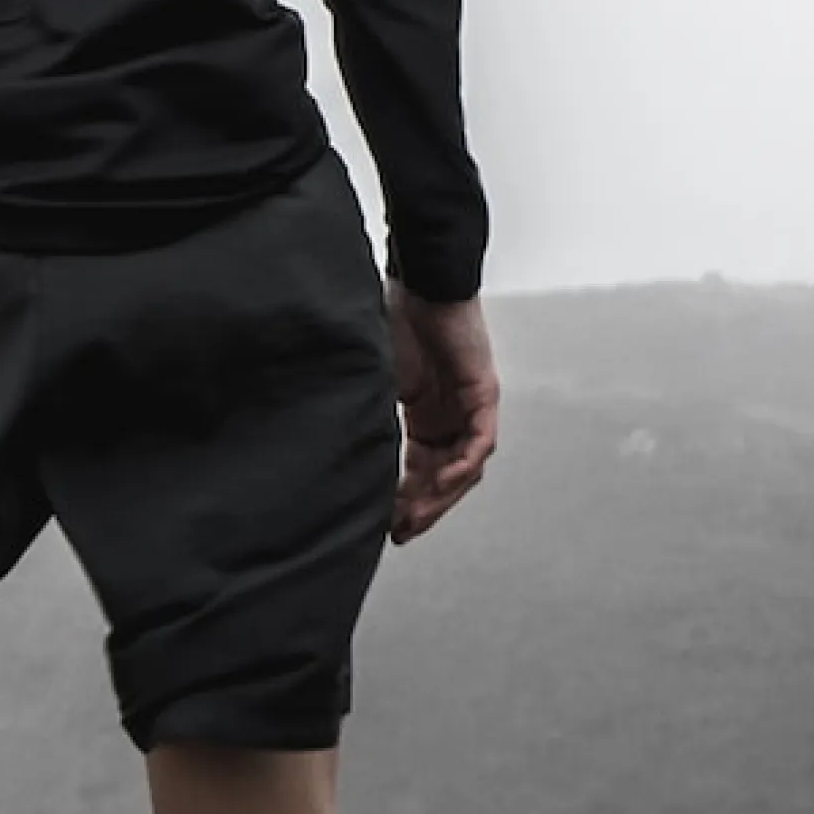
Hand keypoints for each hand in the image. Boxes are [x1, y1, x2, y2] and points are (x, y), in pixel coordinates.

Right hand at [387, 284, 498, 543]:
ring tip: (415, 516)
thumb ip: (365, 411)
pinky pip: (479, 442)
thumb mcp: (373, 379)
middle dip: (423, 509)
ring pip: (464, 468)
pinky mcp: (483, 394)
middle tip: (399, 532)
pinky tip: (441, 482)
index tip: (386, 524)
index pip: (422, 470)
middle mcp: (451, 417)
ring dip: (441, 495)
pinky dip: (462, 465)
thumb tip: (330, 444)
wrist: (419, 281)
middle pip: (445, 478)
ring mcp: (470, 407)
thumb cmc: (392, 318)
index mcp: (426, 415)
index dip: (406, 500)